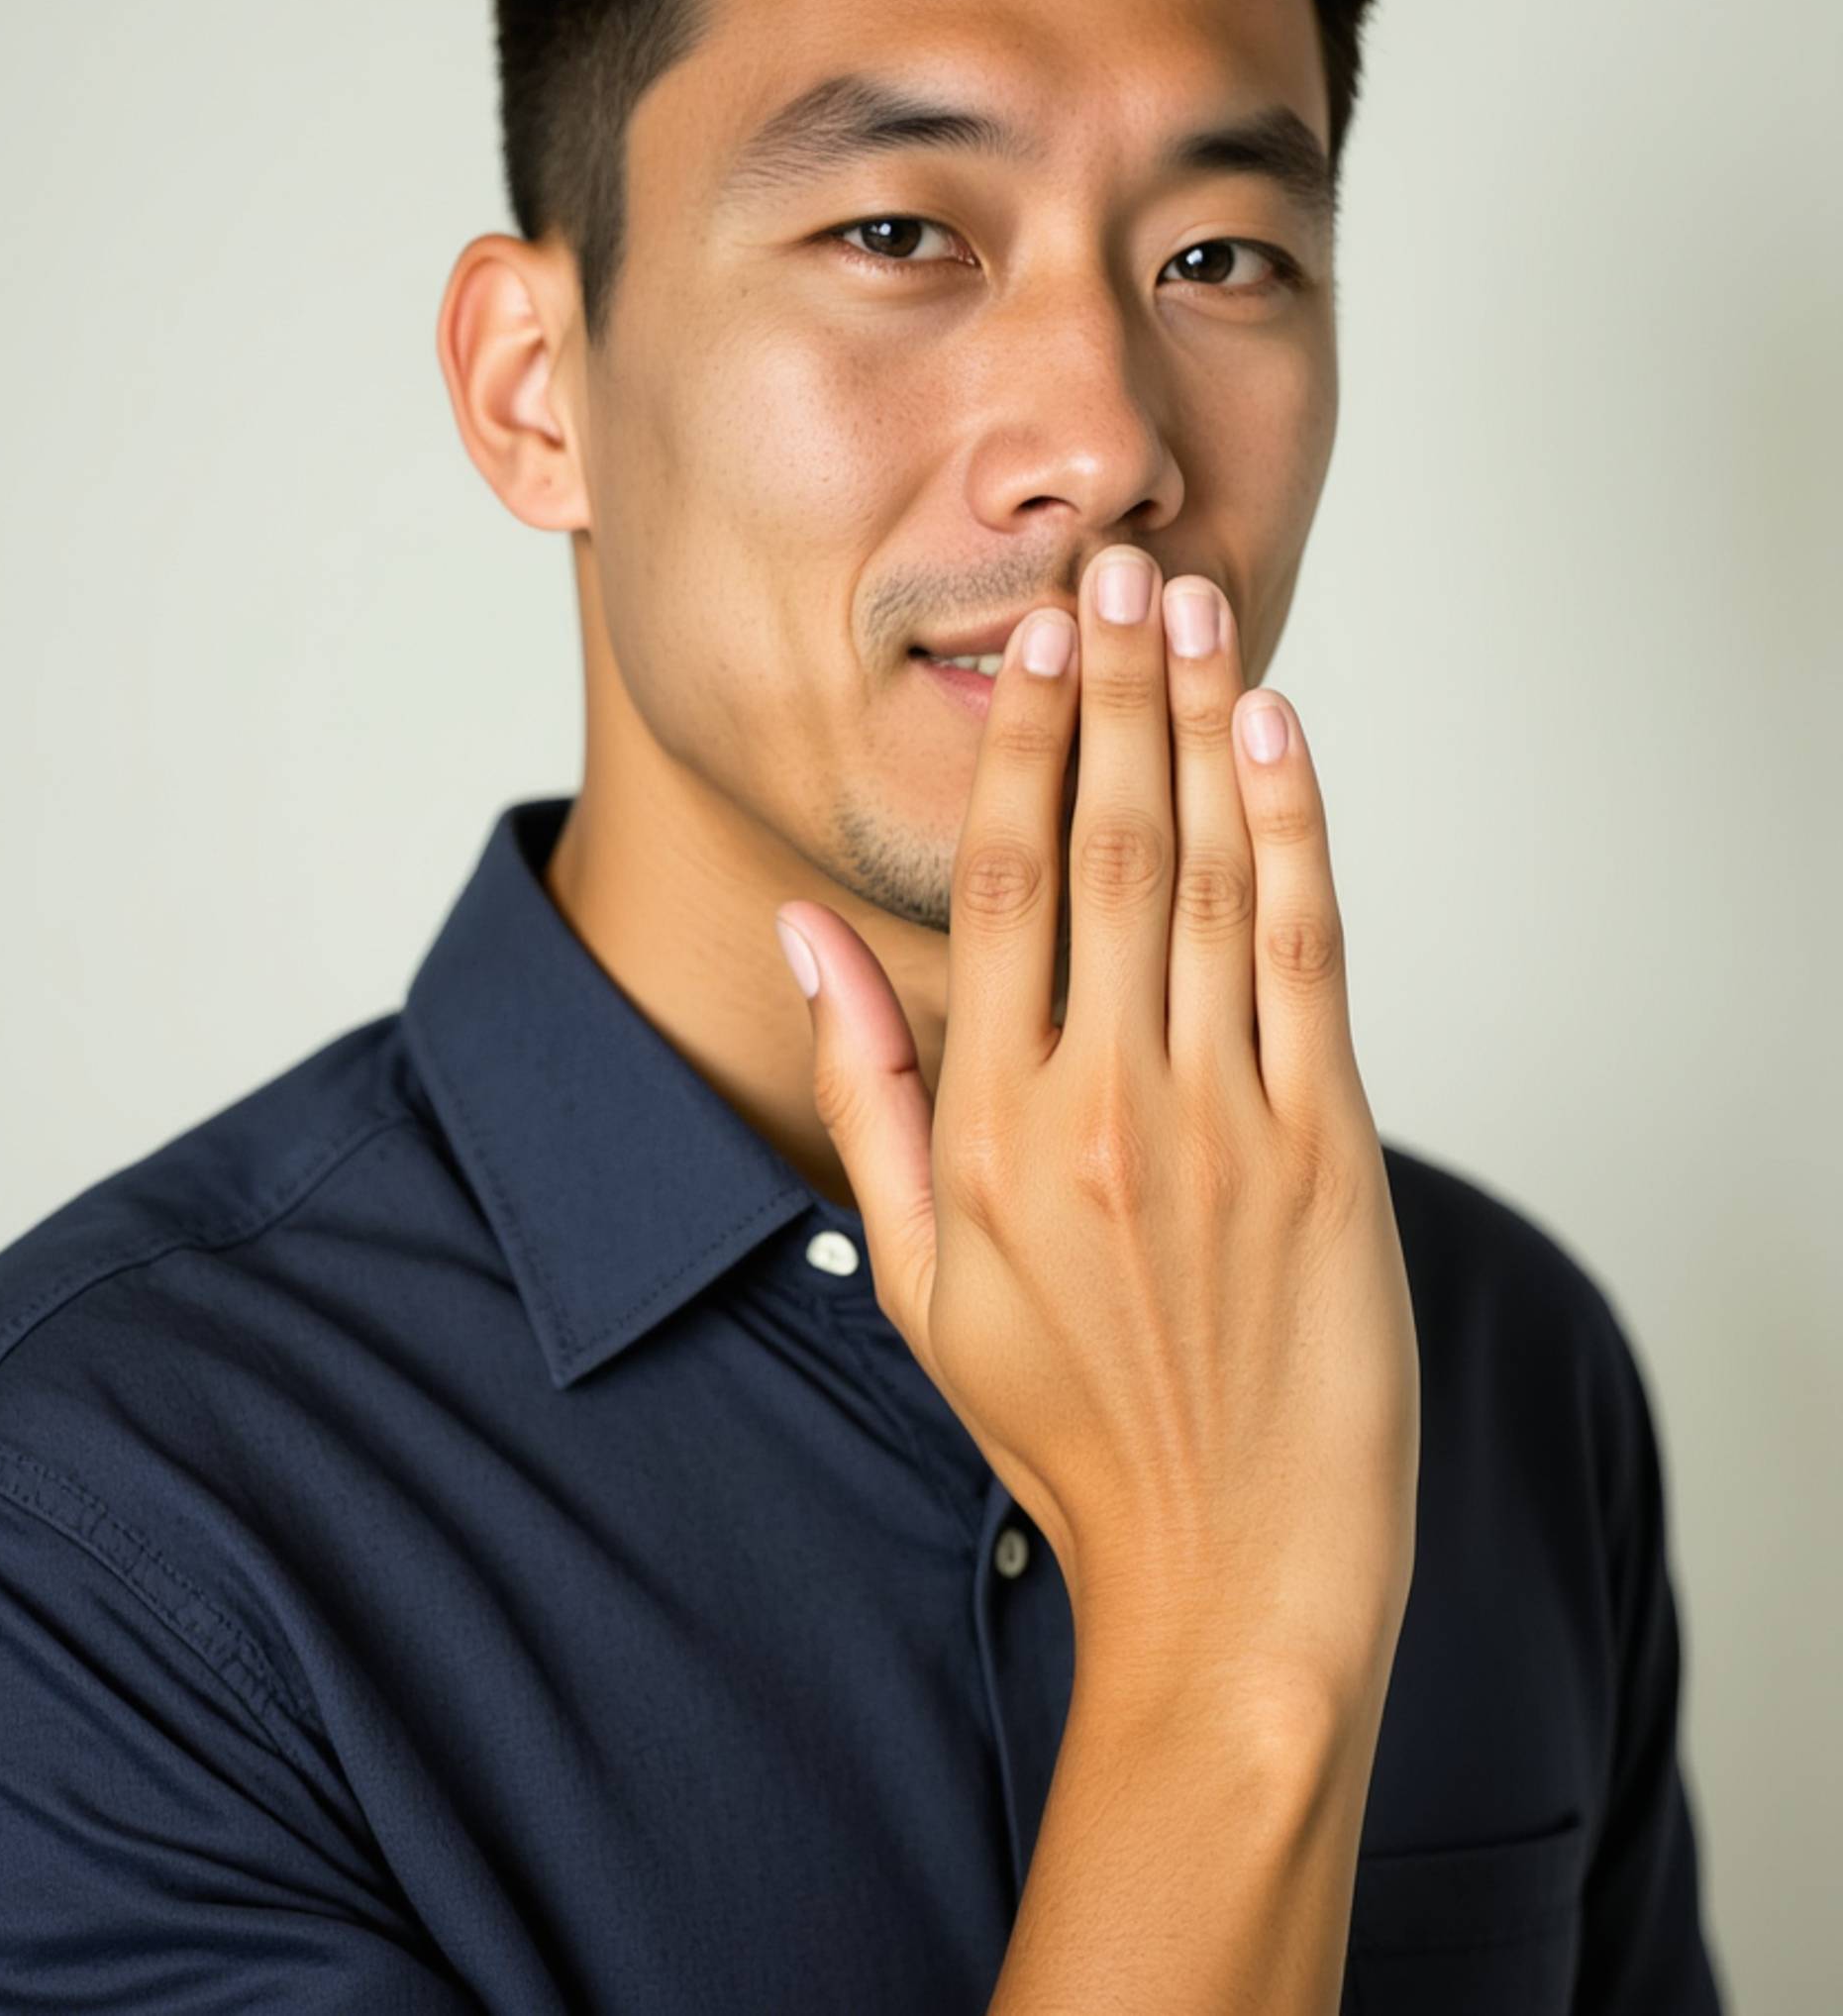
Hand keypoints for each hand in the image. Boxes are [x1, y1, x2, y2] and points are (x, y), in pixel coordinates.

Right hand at [774, 544, 1420, 1730]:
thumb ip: (864, 1090)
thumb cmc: (1063, 1421)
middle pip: (1107, 850)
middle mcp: (1107, 1109)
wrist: (1232, 1558)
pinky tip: (1278, 737)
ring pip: (1208, 879)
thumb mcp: (917, 1270)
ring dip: (1201, 729)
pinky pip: (1310, 955)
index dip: (1019, 746)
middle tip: (1115, 570)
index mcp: (995, 1132)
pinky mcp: (1330, 1148)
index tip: (1033, 640)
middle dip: (1113, 693)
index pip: (1002, 889)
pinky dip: (1294, 834)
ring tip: (1192, 609)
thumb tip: (800, 935)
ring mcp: (1228, 1123)